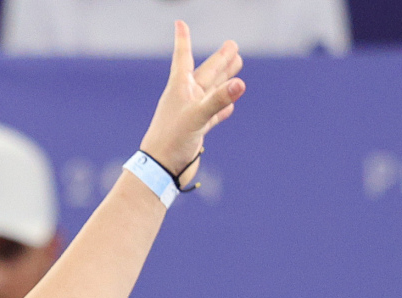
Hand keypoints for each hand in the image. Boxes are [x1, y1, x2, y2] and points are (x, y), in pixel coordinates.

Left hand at [138, 22, 245, 188]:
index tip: (180, 23)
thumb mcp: (197, 117)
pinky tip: (231, 105)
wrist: (161, 169)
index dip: (183, 39)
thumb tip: (240, 84)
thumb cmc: (171, 140)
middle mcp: (186, 97)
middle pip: (207, 72)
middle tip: (233, 45)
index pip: (183, 57)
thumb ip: (219, 100)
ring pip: (212, 91)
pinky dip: (223, 107)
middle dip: (220, 59)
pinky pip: (213, 113)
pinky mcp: (197, 129)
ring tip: (237, 65)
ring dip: (224, 79)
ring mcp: (192, 113)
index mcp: (179, 87)